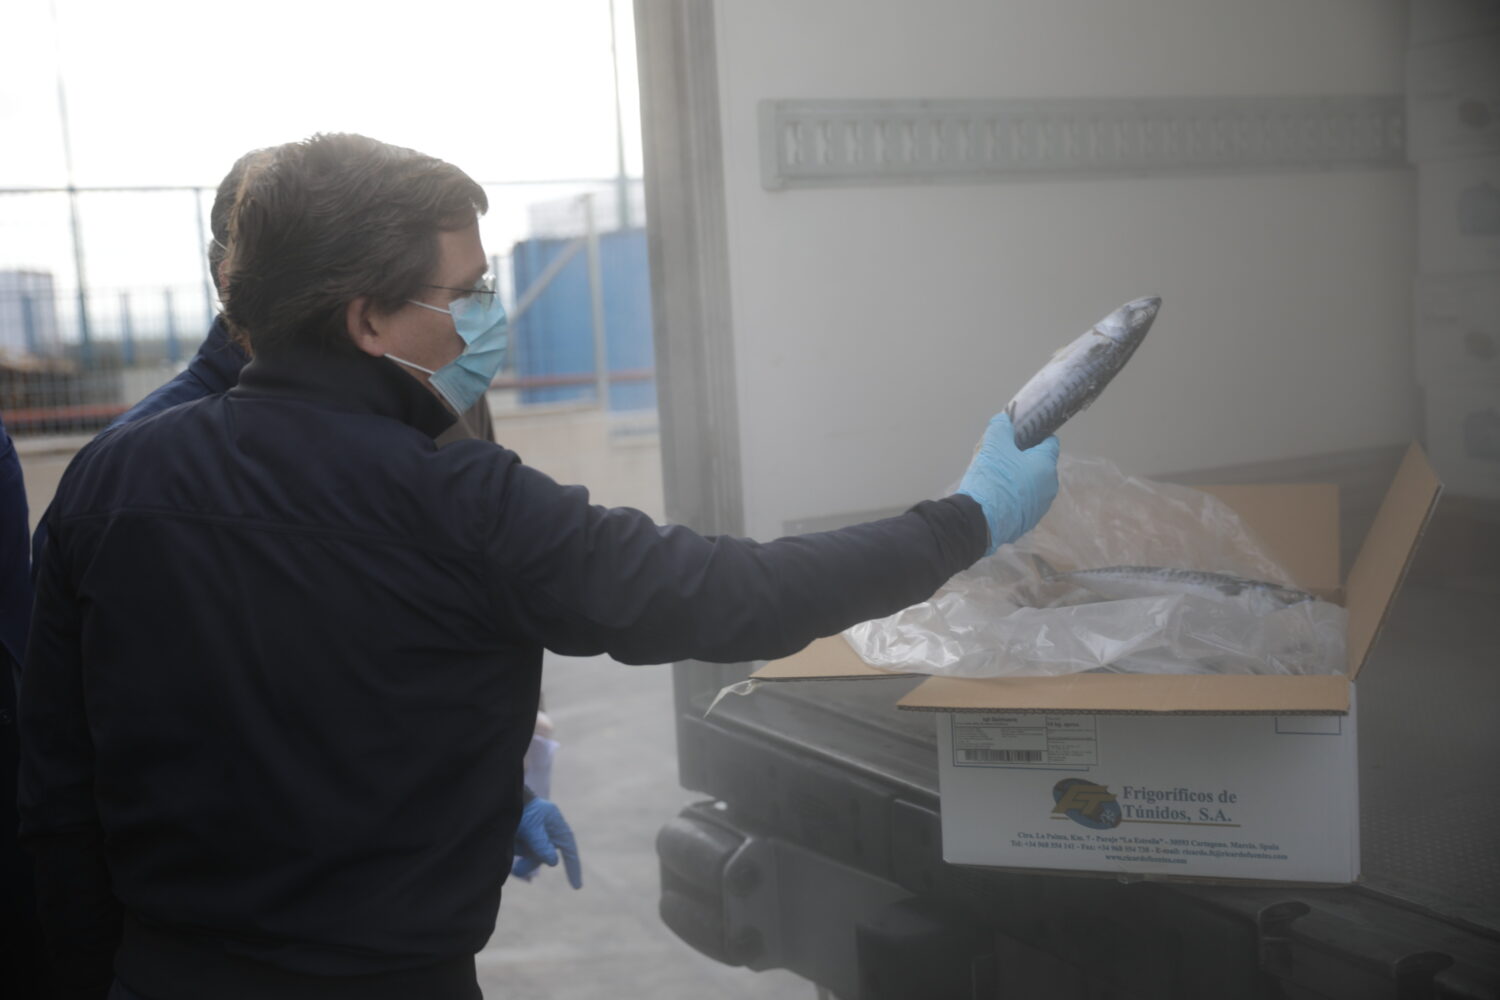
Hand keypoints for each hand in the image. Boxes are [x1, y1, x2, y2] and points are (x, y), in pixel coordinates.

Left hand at [511, 796, 582, 888]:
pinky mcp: (520, 834)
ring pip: (530, 853)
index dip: (573, 867)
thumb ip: (541, 844)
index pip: (569, 848)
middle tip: (516, 871)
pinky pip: (519, 849)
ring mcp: (533, 832)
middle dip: (530, 863)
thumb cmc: (520, 807)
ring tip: (510, 839)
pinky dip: (513, 848)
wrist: (501, 796)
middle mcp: (546, 830)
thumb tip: (554, 862)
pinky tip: (508, 839)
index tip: (576, 886)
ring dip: (520, 851)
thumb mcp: (532, 826)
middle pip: (544, 855)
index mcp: (555, 824)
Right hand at [956, 413, 1059, 555]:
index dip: (1036, 435)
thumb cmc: (992, 478)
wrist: (978, 520)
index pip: (1050, 443)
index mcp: (1046, 466)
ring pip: (1031, 486)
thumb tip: (1004, 419)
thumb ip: (1000, 427)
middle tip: (1002, 457)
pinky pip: (1023, 504)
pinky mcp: (1027, 523)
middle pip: (1039, 465)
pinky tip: (996, 498)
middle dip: (1024, 459)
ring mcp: (1040, 508)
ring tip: (996, 479)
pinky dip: (1013, 498)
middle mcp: (1049, 487)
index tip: (1021, 435)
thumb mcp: (993, 445)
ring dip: (1019, 480)